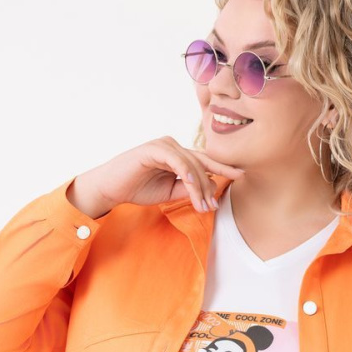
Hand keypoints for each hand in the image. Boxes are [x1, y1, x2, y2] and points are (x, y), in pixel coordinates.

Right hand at [67, 136, 245, 217]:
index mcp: (178, 155)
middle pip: (202, 163)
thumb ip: (187, 189)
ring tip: (202, 206)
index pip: (205, 161)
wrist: (111, 188)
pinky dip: (186, 173)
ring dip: (198, 187)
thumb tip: (209, 189)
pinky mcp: (154, 149)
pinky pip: (177, 161)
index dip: (223, 168)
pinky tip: (192, 187)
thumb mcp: (169, 193)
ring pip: (191, 164)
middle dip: (211, 184)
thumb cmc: (137, 189)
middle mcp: (173, 146)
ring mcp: (164, 145)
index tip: (241, 176)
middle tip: (215, 205)